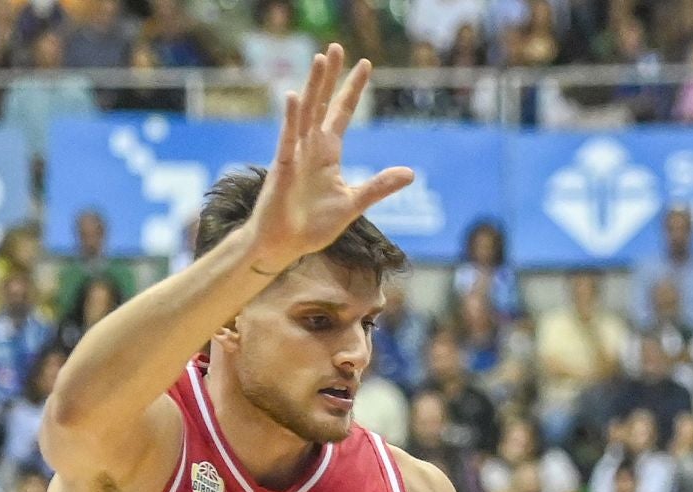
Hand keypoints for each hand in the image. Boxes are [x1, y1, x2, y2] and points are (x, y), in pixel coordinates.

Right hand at [247, 46, 412, 273]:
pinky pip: (287, 139)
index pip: (342, 113)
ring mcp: (295, 154)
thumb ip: (379, 187)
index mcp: (328, 153)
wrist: (285, 244)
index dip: (352, 90)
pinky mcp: (282, 168)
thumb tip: (410, 173)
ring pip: (305, 114)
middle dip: (331, 77)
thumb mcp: (354, 204)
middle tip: (338, 47)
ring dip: (312, 87)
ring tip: (321, 60)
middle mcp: (311, 147)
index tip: (365, 65)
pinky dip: (291, 119)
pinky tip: (294, 97)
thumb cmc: (314, 226)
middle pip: (322, 104)